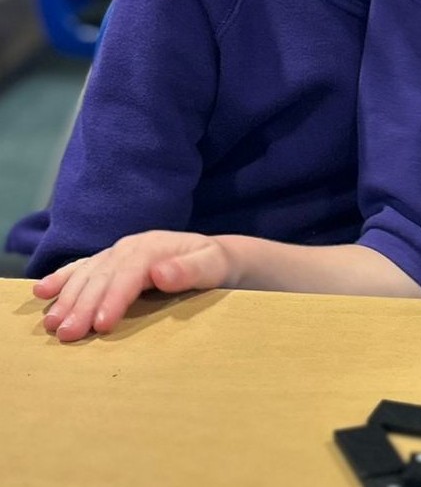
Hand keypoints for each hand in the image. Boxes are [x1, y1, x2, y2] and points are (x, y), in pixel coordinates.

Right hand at [34, 230, 233, 341]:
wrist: (217, 258)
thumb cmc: (217, 266)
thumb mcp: (215, 266)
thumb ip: (190, 270)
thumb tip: (161, 273)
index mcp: (155, 247)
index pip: (130, 272)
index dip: (115, 297)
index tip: (102, 324)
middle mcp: (132, 247)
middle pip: (104, 275)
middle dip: (84, 304)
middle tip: (67, 334)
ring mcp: (119, 253)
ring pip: (88, 274)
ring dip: (67, 298)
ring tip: (51, 324)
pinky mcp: (111, 263)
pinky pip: (82, 269)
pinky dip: (62, 279)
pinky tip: (41, 292)